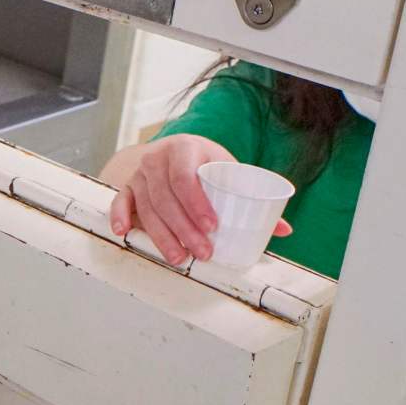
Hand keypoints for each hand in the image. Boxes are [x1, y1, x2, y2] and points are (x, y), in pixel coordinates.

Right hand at [106, 134, 290, 266]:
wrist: (178, 150)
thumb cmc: (206, 163)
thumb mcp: (229, 170)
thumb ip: (254, 197)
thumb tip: (285, 229)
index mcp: (184, 148)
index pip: (185, 176)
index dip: (196, 203)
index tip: (213, 226)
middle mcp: (157, 158)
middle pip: (166, 197)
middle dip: (184, 228)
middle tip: (203, 251)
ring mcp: (140, 174)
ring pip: (147, 207)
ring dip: (163, 235)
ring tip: (180, 256)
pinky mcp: (128, 187)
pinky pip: (121, 202)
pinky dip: (121, 216)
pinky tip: (125, 232)